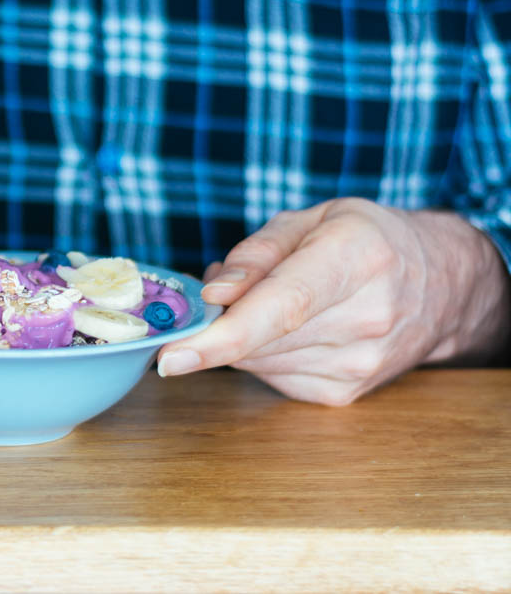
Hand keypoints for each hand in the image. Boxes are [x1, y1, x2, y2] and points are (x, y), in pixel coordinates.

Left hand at [157, 198, 510, 404]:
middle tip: (220, 296)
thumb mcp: (311, 220)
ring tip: (271, 302)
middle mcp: (366, 317)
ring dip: (241, 338)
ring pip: (257, 363)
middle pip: (258, 340)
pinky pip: (271, 378)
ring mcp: (359, 364)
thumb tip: (213, 296)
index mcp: (355, 258)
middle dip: (217, 324)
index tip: (171, 357)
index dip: (220, 337)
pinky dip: (262, 355)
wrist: (442, 285)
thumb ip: (255, 254)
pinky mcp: (344, 394)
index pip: (281, 308)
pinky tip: (289, 331)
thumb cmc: (365, 241)